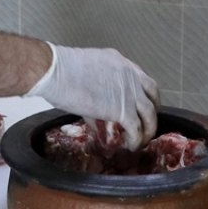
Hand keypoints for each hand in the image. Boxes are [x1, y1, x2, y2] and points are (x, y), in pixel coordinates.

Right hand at [25, 44, 159, 149]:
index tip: (140, 102)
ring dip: (148, 128)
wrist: (55, 72)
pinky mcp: (122, 110)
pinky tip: (131, 145)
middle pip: (152, 94)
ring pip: (149, 114)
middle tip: (147, 121)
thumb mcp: (87, 72)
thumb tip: (95, 115)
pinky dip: (136, 139)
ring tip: (142, 139)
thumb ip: (97, 90)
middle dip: (152, 109)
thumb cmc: (61, 69)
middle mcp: (129, 75)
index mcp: (120, 63)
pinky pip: (135, 129)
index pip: (141, 78)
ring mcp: (128, 92)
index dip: (143, 93)